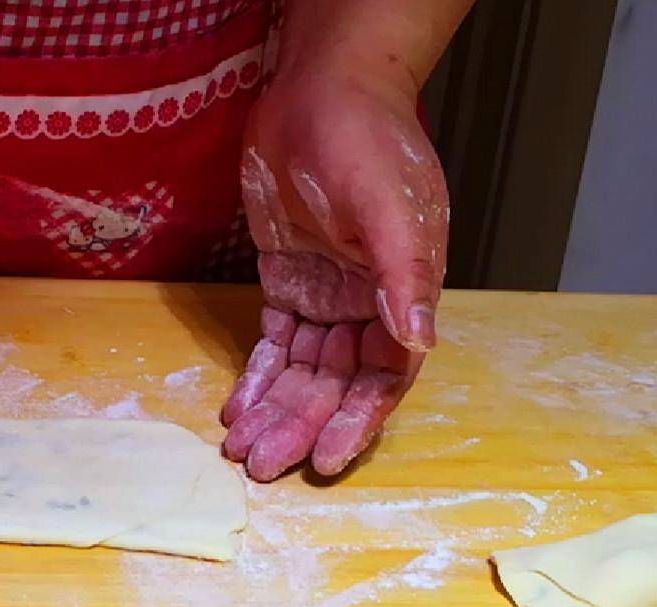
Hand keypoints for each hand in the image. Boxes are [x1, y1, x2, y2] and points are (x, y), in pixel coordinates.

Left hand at [222, 61, 448, 480]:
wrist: (319, 91)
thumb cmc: (364, 141)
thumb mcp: (389, 207)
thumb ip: (404, 274)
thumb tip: (420, 339)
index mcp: (404, 292)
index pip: (385, 375)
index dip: (358, 419)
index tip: (328, 459)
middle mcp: (368, 302)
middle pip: (337, 382)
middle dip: (303, 425)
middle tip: (265, 465)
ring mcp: (327, 293)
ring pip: (303, 369)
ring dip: (275, 410)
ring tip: (242, 450)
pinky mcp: (289, 280)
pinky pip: (276, 341)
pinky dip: (258, 375)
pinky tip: (236, 408)